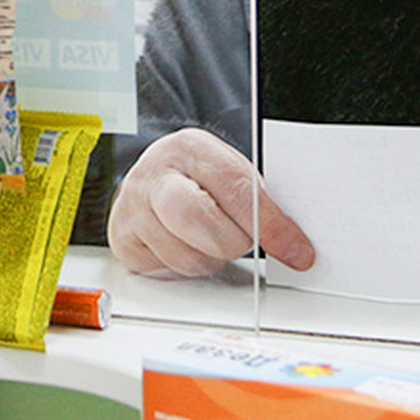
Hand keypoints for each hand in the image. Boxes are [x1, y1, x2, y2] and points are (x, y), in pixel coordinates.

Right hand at [108, 129, 313, 277]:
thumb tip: (297, 248)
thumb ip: (258, 203)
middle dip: (230, 242)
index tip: (296, 250)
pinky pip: (166, 272)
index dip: (269, 223)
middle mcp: (155, 174)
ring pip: (184, 257)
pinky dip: (184, 266)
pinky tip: (185, 245)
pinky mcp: (123, 241)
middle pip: (195, 218)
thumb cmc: (199, 177)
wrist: (153, 177)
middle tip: (241, 241)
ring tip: (208, 238)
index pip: (234, 187)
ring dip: (209, 259)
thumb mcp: (230, 173)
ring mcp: (132, 208)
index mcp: (189, 148)